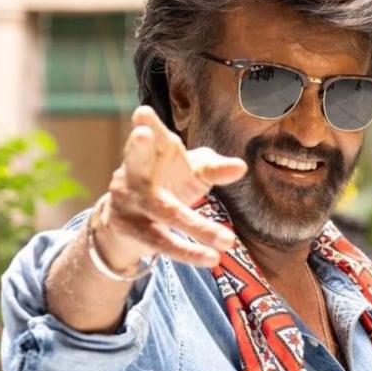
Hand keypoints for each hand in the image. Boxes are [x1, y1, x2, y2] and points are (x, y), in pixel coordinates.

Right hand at [95, 106, 246, 269]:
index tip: (143, 112)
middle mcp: (135, 172)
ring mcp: (129, 201)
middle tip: (140, 133)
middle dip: (137, 146)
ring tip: (228, 240)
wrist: (130, 221)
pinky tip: (211, 258)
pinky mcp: (130, 229)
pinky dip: (189, 251)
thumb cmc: (168, 183)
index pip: (153, 135)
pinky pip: (162, 242)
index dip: (148, 123)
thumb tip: (242, 167)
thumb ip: (214, 168)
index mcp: (154, 151)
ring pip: (164, 212)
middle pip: (136, 159)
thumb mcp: (192, 172)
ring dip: (197, 227)